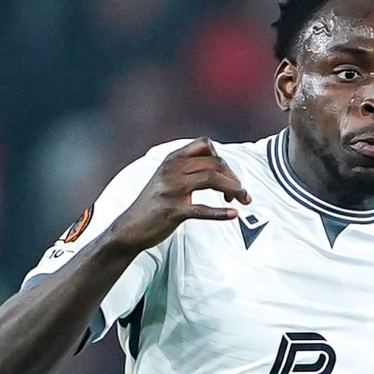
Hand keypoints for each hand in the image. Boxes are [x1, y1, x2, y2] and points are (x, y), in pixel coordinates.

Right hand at [108, 138, 249, 251]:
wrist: (129, 228)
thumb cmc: (152, 205)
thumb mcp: (166, 178)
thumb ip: (186, 169)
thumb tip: (218, 168)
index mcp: (171, 160)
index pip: (204, 144)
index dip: (222, 158)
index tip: (227, 175)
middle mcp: (171, 170)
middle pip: (214, 163)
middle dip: (234, 177)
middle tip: (242, 193)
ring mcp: (172, 190)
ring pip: (211, 179)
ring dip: (234, 189)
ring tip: (243, 200)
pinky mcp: (173, 211)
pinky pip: (202, 209)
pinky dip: (221, 212)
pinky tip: (233, 214)